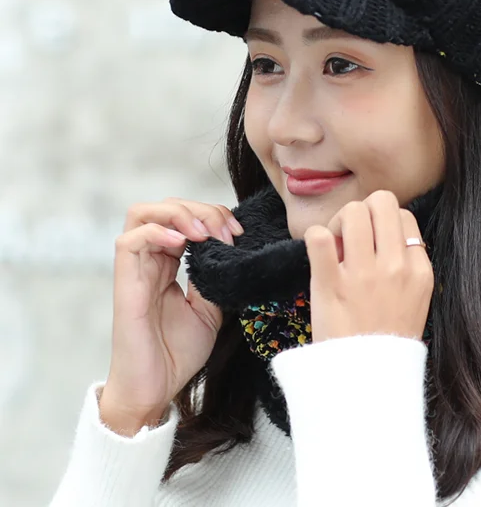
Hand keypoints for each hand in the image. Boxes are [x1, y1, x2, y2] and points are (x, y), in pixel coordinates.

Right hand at [99, 198, 243, 435]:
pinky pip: (130, 241)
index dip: (213, 215)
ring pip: (143, 213)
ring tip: (204, 232)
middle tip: (227, 231)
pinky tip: (183, 242)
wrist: (156, 390)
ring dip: (179, 213)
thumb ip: (213, 275)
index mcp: (170, 263)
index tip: (238, 234)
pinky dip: (158, 231)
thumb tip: (229, 248)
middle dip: (202, 209)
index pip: (185, 217)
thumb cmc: (177, 353)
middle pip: (167, 207)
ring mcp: (135, 269)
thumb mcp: (210, 307)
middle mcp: (151, 260)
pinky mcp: (124, 283)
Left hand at [303, 190, 433, 344]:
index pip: (404, 215)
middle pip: (382, 201)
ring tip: (335, 244)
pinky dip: (314, 238)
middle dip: (363, 210)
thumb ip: (407, 264)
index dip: (385, 222)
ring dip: (339, 221)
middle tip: (351, 235)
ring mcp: (362, 274)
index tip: (374, 243)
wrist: (367, 380)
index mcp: (418, 270)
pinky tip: (318, 253)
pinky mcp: (330, 284)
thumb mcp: (416, 299)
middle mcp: (394, 267)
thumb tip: (387, 231)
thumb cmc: (387, 339)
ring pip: (353, 211)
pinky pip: (319, 237)